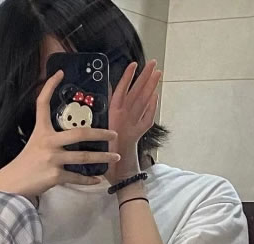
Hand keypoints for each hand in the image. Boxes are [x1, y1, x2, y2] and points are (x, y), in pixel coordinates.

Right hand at [0, 70, 119, 200]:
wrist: (13, 183)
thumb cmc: (25, 164)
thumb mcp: (34, 144)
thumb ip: (50, 139)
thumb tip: (71, 138)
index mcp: (41, 131)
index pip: (42, 104)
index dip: (49, 87)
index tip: (60, 73)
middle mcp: (48, 142)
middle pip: (79, 134)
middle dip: (100, 133)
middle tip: (114, 134)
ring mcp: (52, 159)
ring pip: (84, 157)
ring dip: (102, 157)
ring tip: (115, 156)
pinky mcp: (55, 176)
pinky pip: (77, 177)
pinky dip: (89, 180)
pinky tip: (98, 179)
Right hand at [106, 60, 161, 183]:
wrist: (117, 171)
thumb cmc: (102, 154)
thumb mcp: (95, 133)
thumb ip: (98, 115)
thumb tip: (101, 97)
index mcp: (113, 116)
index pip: (121, 92)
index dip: (127, 78)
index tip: (133, 65)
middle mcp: (125, 117)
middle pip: (137, 94)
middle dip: (145, 78)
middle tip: (153, 64)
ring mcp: (135, 124)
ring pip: (145, 102)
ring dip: (152, 87)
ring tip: (158, 73)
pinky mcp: (140, 132)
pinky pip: (149, 116)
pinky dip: (152, 105)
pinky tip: (155, 97)